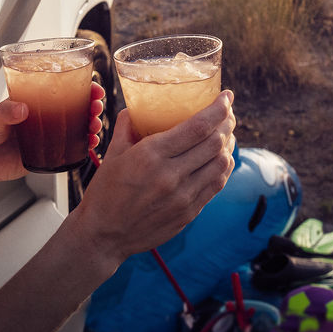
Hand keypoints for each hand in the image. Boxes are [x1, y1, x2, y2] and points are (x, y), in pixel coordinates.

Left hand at [0, 83, 105, 192]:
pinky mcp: (40, 156)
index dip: (78, 86)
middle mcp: (38, 118)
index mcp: (28, 102)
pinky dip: (79, 148)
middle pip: (72, 108)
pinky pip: (64, 151)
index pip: (57, 89)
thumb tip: (21, 108)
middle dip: (89, 106)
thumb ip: (5, 112)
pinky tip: (89, 145)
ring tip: (94, 127)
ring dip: (88, 126)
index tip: (91, 85)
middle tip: (96, 106)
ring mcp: (41, 137)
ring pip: (72, 129)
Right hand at [69, 90, 235, 267]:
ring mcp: (183, 197)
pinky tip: (221, 158)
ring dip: (228, 145)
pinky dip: (223, 167)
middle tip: (228, 112)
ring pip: (221, 164)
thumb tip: (136, 107)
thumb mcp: (112, 153)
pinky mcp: (189, 213)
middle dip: (227, 122)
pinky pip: (216, 185)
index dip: (218, 109)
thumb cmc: (105, 192)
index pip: (198, 127)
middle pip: (215, 143)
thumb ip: (126, 126)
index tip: (226, 96)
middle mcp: (171, 175)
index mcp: (151, 155)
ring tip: (226, 133)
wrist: (103, 235)